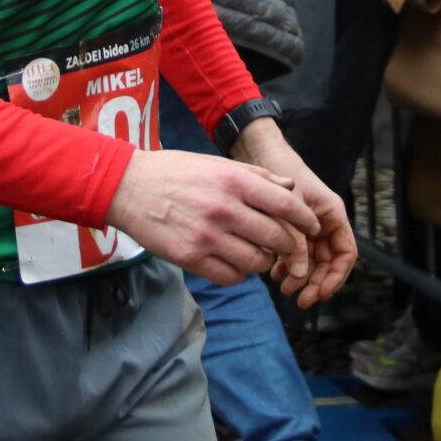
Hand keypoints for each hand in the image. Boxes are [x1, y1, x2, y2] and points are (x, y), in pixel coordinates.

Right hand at [105, 147, 322, 286]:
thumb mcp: (217, 163)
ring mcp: (207, 237)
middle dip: (288, 245)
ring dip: (263, 261)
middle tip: (287, 245)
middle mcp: (224, 209)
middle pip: (276, 238)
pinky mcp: (190, 258)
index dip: (306, 219)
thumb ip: (257, 176)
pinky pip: (231, 276)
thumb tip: (291, 187)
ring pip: (256, 262)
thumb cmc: (176, 172)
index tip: (313, 226)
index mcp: (234, 181)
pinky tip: (234, 261)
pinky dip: (239, 273)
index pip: (286, 204)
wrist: (128, 187)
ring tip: (257, 252)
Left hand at [231, 119, 356, 304]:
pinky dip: (288, 265)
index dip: (336, 277)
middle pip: (329, 262)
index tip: (320, 293)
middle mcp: (323, 222)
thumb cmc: (280, 172)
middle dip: (316, 282)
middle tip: (300, 299)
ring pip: (312, 261)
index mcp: (332, 214)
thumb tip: (300, 276)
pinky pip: (296, 253)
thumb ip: (296, 242)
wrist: (259, 151)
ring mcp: (308, 225)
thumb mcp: (289, 209)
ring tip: (283, 288)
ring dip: (301, 276)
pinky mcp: (291, 227)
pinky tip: (275, 273)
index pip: (346, 253)